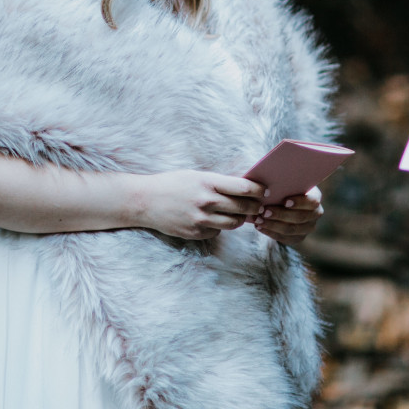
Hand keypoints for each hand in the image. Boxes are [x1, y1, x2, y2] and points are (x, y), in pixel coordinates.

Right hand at [135, 170, 264, 239]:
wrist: (144, 201)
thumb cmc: (172, 184)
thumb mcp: (196, 176)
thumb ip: (219, 182)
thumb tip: (245, 187)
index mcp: (208, 182)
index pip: (244, 188)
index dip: (258, 190)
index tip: (263, 191)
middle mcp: (206, 202)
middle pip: (244, 208)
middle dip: (254, 207)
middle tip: (257, 205)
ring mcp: (201, 220)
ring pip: (235, 223)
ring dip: (240, 219)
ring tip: (239, 213)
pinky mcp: (196, 233)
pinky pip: (218, 232)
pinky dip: (220, 227)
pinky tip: (213, 219)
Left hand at [253, 187, 323, 246]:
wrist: (281, 199)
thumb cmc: (282, 186)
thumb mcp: (284, 181)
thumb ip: (281, 180)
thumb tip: (269, 175)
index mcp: (315, 196)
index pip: (312, 201)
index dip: (300, 202)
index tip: (285, 201)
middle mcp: (315, 213)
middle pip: (300, 217)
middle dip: (280, 215)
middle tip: (264, 211)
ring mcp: (308, 227)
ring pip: (292, 229)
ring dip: (273, 225)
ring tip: (258, 220)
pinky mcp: (298, 237)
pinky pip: (285, 238)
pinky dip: (271, 232)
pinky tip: (260, 227)